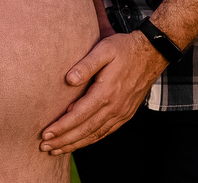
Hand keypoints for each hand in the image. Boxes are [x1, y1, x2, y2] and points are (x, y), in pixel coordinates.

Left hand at [39, 32, 166, 154]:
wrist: (152, 53)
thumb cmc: (124, 48)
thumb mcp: (104, 49)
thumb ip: (86, 65)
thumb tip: (68, 79)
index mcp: (107, 92)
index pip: (79, 115)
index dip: (62, 127)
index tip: (46, 134)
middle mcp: (115, 107)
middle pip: (86, 130)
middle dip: (64, 141)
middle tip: (45, 147)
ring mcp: (122, 112)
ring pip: (96, 134)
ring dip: (76, 144)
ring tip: (57, 150)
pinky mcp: (126, 113)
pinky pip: (106, 132)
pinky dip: (91, 140)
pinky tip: (80, 142)